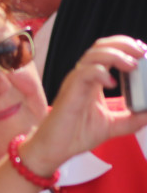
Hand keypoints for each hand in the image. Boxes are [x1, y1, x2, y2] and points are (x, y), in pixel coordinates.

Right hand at [27, 36, 146, 172]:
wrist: (55, 148)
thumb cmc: (76, 135)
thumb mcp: (113, 125)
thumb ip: (132, 119)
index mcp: (93, 80)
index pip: (108, 52)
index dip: (126, 47)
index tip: (143, 52)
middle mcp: (83, 77)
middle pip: (101, 46)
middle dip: (123, 44)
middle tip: (141, 52)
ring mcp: (75, 83)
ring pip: (93, 55)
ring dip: (116, 55)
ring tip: (131, 65)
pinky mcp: (70, 92)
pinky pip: (84, 72)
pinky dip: (101, 72)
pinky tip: (112, 83)